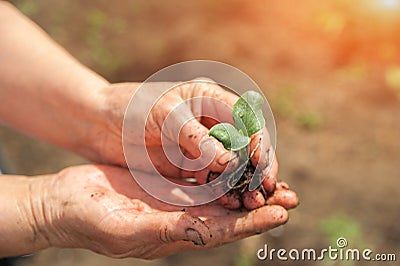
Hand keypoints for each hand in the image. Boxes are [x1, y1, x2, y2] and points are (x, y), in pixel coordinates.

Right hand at [37, 165, 288, 258]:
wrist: (65, 201)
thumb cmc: (89, 219)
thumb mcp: (125, 227)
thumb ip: (164, 230)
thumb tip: (203, 234)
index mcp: (175, 234)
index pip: (223, 231)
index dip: (253, 223)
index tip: (282, 212)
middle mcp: (181, 218)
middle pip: (230, 213)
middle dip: (261, 204)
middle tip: (292, 195)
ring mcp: (174, 200)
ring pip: (220, 193)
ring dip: (246, 185)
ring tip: (273, 175)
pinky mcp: (166, 182)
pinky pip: (200, 175)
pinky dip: (221, 168)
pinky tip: (236, 157)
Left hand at [88, 81, 278, 184]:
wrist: (100, 123)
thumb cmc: (131, 107)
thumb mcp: (165, 115)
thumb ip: (197, 138)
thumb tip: (231, 162)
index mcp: (212, 100)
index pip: (246, 121)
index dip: (259, 142)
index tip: (261, 164)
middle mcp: (212, 125)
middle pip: (246, 147)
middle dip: (259, 168)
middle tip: (267, 190)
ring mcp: (202, 147)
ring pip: (233, 167)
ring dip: (245, 184)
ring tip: (254, 202)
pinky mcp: (191, 167)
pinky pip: (213, 181)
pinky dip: (223, 192)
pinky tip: (231, 204)